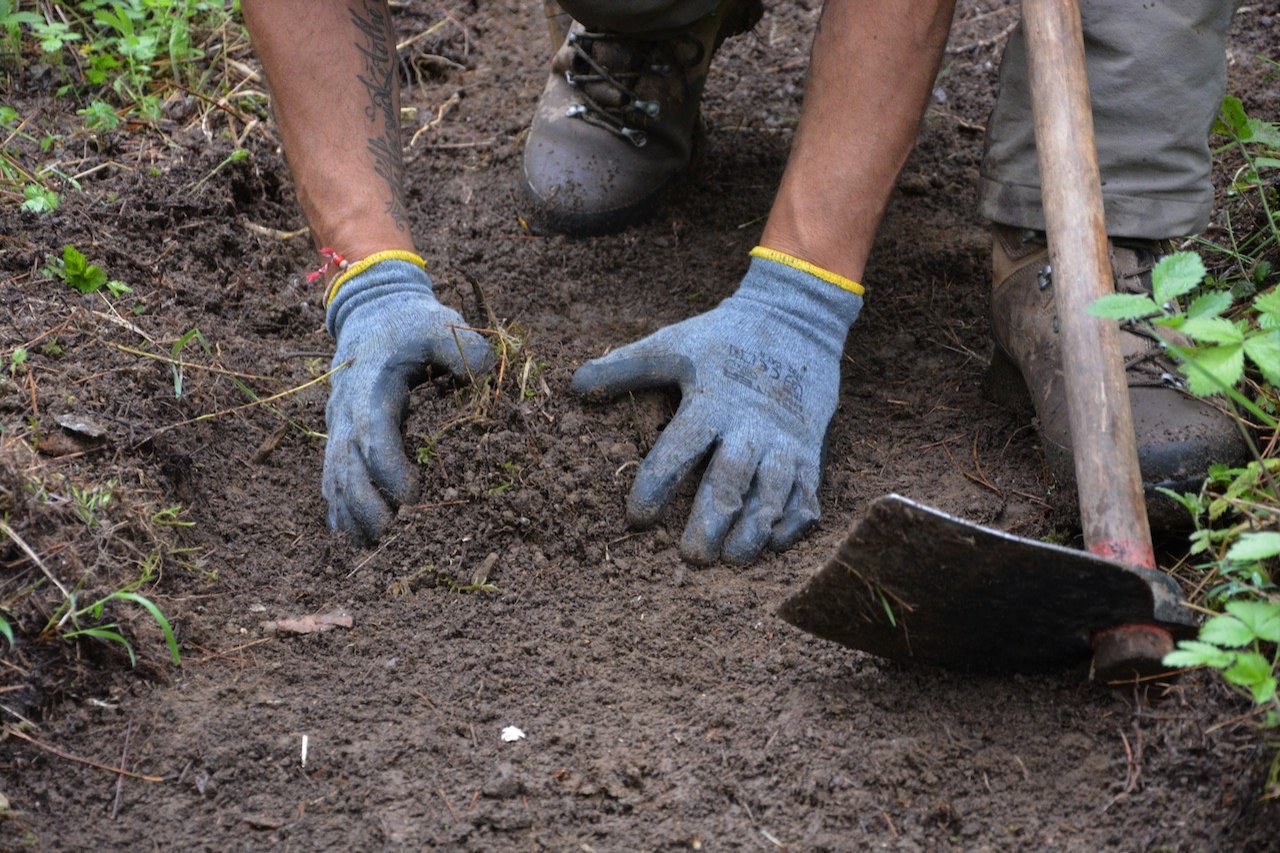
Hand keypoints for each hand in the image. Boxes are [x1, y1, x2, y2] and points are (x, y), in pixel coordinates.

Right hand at [323, 257, 493, 542]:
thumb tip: (485, 375)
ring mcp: (338, 423)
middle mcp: (346, 410)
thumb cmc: (411, 323)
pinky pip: (331, 474)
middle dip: (363, 503)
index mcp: (371, 387)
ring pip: (334, 475)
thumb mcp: (440, 325)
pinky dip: (338, 505)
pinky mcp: (340, 433)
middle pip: (345, 464)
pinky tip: (350, 535)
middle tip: (388, 536)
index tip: (412, 494)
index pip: (372, 433)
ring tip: (368, 546)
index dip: (387, 467)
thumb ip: (463, 348)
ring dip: (348, 512)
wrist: (372, 311)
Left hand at [572, 252, 862, 563]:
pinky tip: (771, 545)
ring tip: (733, 559)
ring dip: (754, 529)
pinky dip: (791, 524)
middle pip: (731, 478)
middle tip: (691, 557)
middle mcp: (750, 425)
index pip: (682, 444)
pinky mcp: (810, 452)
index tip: (637, 518)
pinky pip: (806, 495)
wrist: (796, 321)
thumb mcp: (673, 345)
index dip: (658, 482)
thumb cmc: (722, 339)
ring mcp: (785, 441)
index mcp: (712, 399)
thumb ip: (625, 368)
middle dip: (712, 520)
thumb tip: (574, 386)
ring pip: (773, 493)